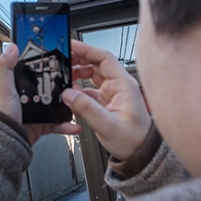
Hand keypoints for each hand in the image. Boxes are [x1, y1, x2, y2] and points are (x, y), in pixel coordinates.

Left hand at [0, 43, 80, 144]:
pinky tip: (74, 124)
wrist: (1, 141)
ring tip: (78, 101)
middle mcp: (25, 98)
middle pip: (48, 88)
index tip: (60, 62)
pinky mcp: (40, 126)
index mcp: (16, 86)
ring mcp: (34, 113)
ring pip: (55, 106)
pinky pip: (57, 124)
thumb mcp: (1, 87)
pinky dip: (66, 125)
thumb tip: (11, 47)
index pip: (33, 72)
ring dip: (68, 104)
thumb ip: (4, 66)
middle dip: (63, 86)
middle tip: (76, 80)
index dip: (46, 67)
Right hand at [62, 40, 150, 160]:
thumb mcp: (107, 125)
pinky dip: (76, 88)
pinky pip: (88, 88)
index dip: (86, 49)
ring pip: (91, 74)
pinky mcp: (105, 101)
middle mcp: (118, 85)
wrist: (140, 155)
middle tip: (61, 60)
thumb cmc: (133, 140)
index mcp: (123, 85)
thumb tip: (68, 93)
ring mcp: (111, 93)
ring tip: (62, 76)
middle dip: (77, 59)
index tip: (70, 46)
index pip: (103, 58)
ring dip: (76, 73)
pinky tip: (68, 93)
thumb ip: (86, 108)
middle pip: (95, 63)